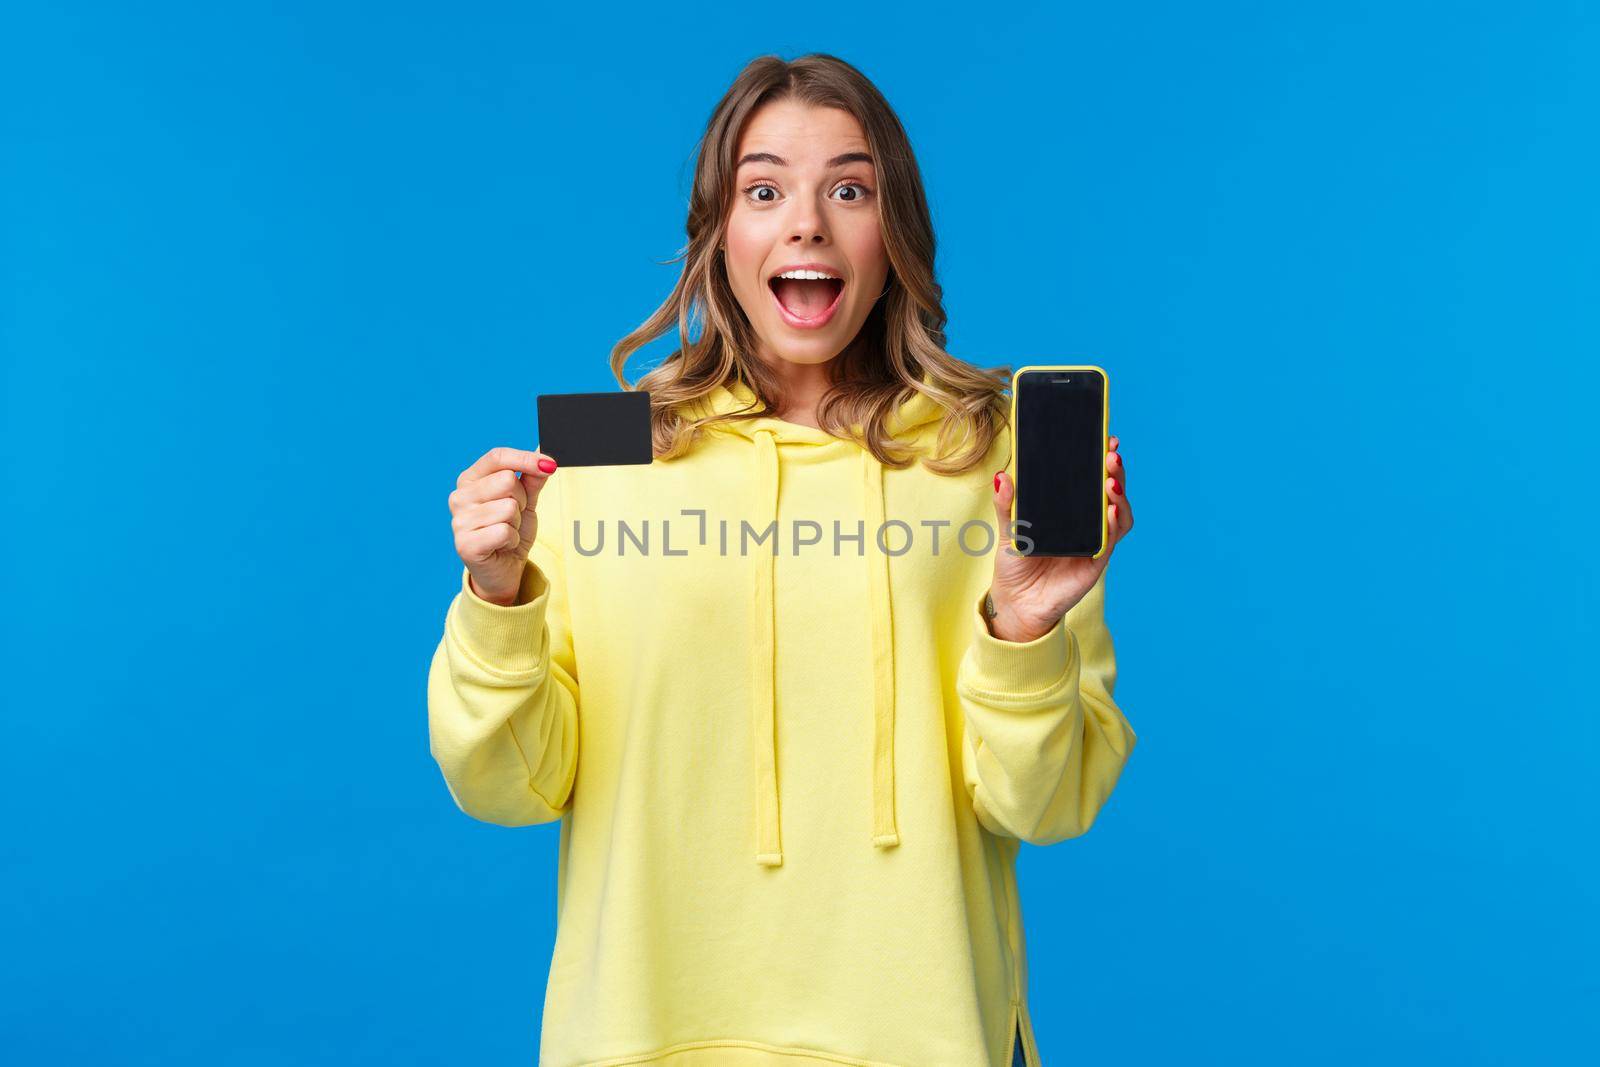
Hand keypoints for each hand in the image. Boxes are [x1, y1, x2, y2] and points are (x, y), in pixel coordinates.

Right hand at [450, 446, 558, 605]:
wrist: (503, 570)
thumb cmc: (511, 531)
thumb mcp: (526, 501)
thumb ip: (532, 478)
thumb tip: (544, 458)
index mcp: (470, 480)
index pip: (497, 457)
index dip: (525, 459)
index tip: (550, 465)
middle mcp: (459, 497)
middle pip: (507, 480)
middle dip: (522, 500)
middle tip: (515, 516)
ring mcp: (459, 521)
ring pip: (509, 507)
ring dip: (517, 523)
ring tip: (507, 532)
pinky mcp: (465, 544)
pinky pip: (504, 531)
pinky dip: (512, 539)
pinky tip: (503, 545)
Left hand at [985, 435, 1133, 641]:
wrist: (1016, 604)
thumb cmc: (1015, 564)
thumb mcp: (1006, 530)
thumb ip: (1006, 505)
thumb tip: (1002, 476)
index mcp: (1068, 508)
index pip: (1089, 477)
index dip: (1100, 458)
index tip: (1106, 437)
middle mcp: (1085, 521)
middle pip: (1109, 490)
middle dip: (1113, 470)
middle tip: (1111, 454)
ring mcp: (1094, 539)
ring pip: (1118, 512)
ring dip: (1119, 493)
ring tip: (1111, 479)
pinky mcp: (1097, 560)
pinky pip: (1112, 539)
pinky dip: (1115, 523)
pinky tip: (1112, 509)